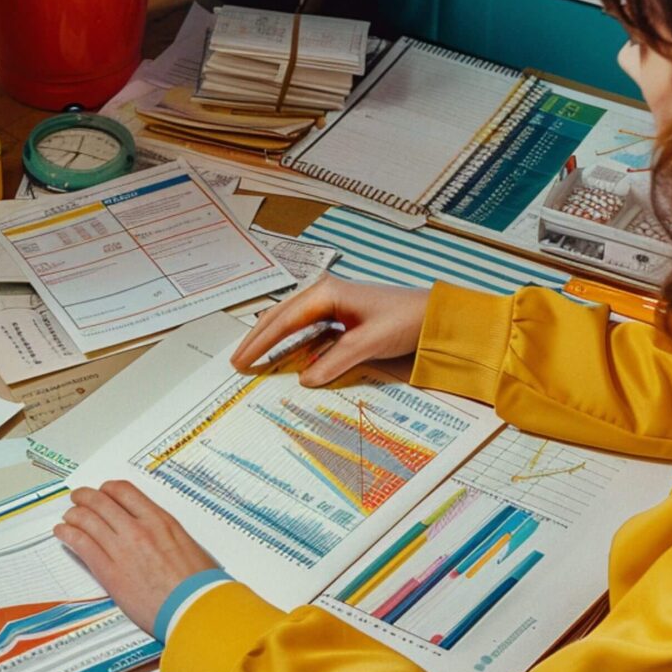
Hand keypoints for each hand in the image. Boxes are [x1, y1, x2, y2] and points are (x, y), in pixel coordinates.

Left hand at [54, 481, 215, 636]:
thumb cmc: (198, 583)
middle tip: (79, 498)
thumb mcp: (186, 545)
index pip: (124, 491)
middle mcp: (138, 529)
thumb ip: (165, 534)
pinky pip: (82, 545)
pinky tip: (63, 533)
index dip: (108, 489)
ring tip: (68, 516)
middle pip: (101, 502)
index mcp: (159, 520)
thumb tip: (155, 534)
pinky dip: (68, 535)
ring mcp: (122, 550)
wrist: (195, 608)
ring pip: (87, 520)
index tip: (103, 492)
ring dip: (73, 514)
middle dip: (85, 497)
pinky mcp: (110, 573)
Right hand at [232, 276, 430, 386]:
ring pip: (289, 320)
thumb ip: (333, 361)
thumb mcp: (367, 343)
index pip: (282, 321)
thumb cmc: (404, 321)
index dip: (259, 343)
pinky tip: (284, 353)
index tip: (242, 362)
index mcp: (326, 293)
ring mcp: (331, 301)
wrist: (434, 316)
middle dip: (257, 340)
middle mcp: (324, 292)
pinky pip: (306, 326)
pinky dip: (290, 340)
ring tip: (252, 357)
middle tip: (237, 362)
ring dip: (271, 338)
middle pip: (279, 316)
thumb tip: (304, 379)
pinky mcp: (340, 312)